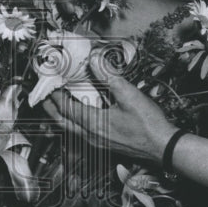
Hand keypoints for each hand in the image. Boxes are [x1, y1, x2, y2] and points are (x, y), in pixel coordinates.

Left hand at [43, 59, 176, 162]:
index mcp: (93, 124)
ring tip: (57, 101)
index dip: (54, 93)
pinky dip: (73, 120)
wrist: (163, 147)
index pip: (65, 107)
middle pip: (61, 121)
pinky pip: (80, 132)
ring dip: (61, 115)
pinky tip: (80, 113)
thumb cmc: (148, 125)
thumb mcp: (129, 95)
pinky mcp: (104, 144)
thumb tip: (95, 59)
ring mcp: (97, 142)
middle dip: (50, 107)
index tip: (49, 81)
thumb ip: (109, 76)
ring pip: (70, 128)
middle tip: (43, 94)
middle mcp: (91, 136)